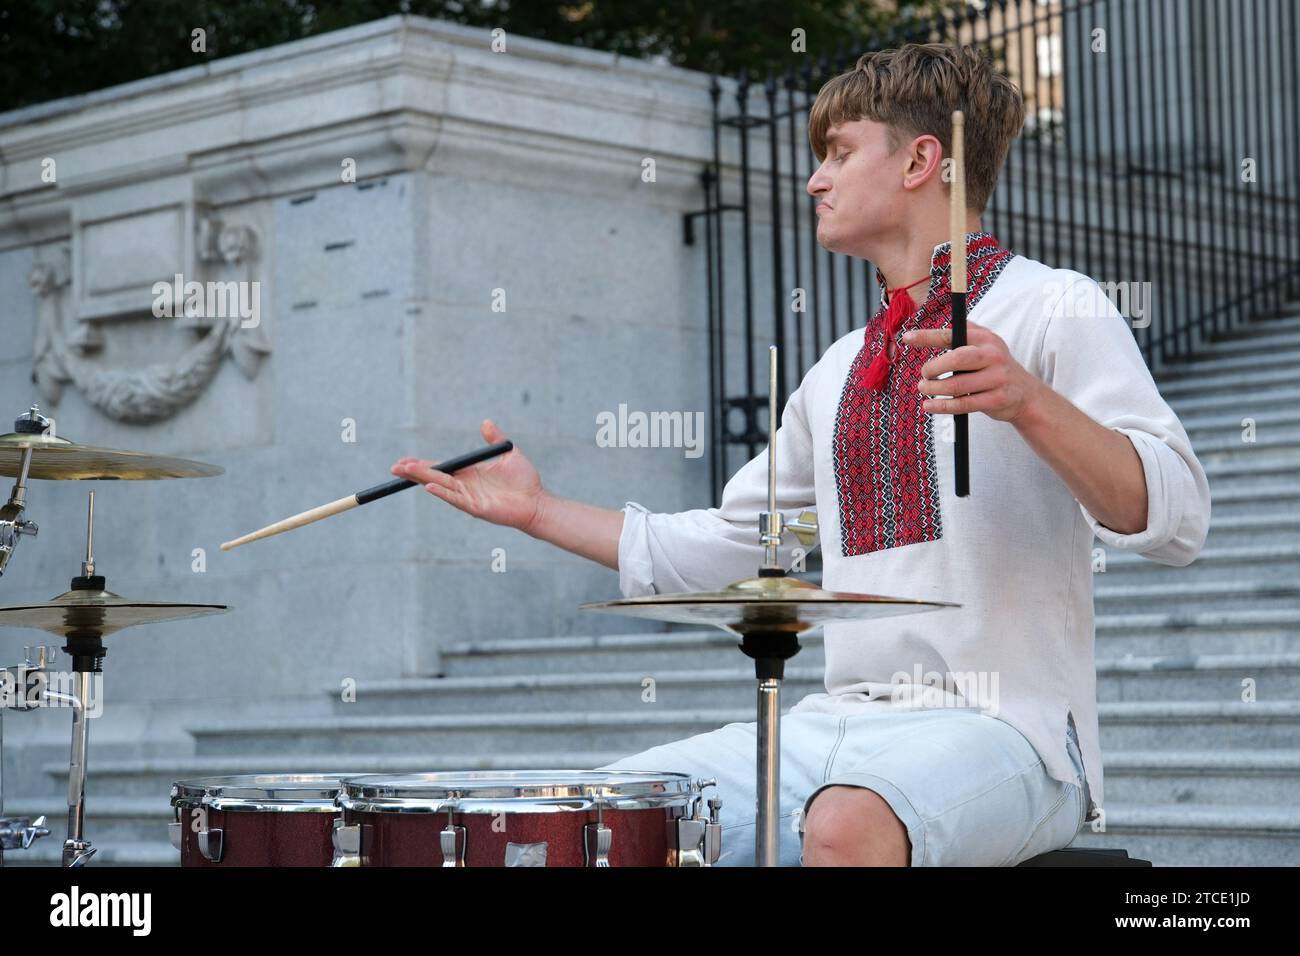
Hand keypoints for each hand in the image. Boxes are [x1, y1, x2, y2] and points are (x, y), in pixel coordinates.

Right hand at [391, 419, 546, 531]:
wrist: (537, 501)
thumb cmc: (525, 481)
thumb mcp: (509, 453)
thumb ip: (495, 439)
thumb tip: (486, 422)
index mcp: (469, 474)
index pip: (441, 468)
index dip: (422, 464)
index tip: (405, 460)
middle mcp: (465, 486)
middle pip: (435, 477)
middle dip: (414, 472)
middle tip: (395, 467)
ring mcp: (469, 497)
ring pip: (441, 486)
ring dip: (423, 479)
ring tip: (405, 472)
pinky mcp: (476, 508)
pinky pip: (456, 499)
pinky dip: (442, 493)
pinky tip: (429, 487)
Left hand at [902, 320, 1041, 423]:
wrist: (1024, 393)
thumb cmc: (993, 367)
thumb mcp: (984, 345)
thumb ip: (962, 335)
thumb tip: (926, 329)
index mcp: (985, 338)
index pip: (953, 334)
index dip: (928, 336)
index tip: (907, 338)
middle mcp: (993, 355)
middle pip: (956, 360)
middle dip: (933, 368)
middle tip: (924, 375)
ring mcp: (997, 378)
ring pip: (957, 385)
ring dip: (934, 389)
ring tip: (924, 388)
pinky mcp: (997, 399)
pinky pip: (964, 404)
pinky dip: (942, 406)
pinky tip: (929, 406)